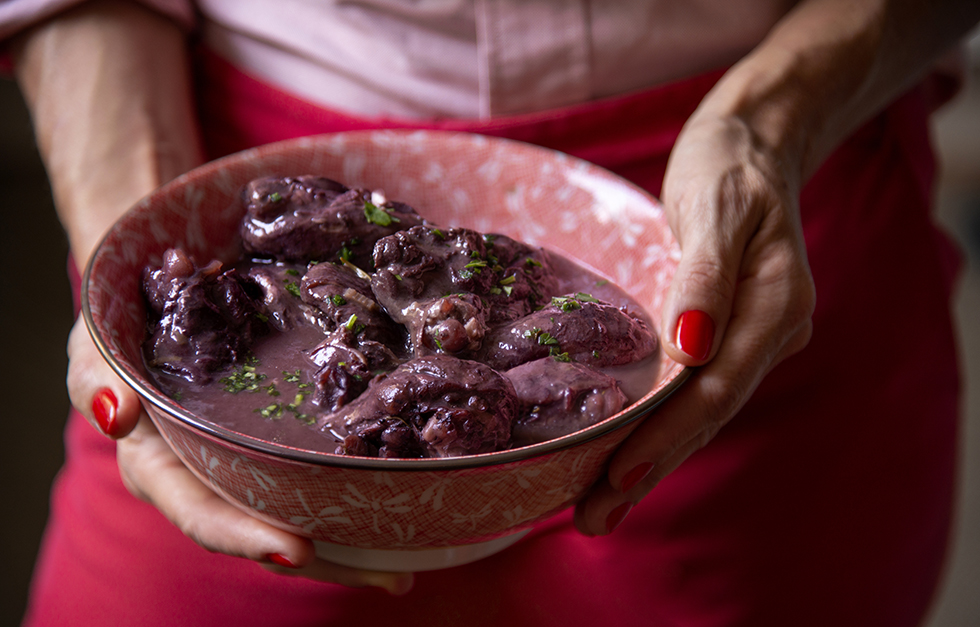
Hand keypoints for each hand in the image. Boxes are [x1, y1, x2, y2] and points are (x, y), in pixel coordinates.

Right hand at [67, 319, 413, 593]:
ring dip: (353, 549)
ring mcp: (245, 467)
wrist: (153, 300)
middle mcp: (209, 479)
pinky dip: (354, 501)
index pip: (203, 513)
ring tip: (409, 569)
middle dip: (325, 559)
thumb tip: (116, 414)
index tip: (294, 549)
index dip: (244, 536)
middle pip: (266, 532)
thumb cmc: (121, 328)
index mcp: (161, 467)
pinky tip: (406, 514)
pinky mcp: (276, 446)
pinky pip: (313, 480)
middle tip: (390, 574)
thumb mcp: (98, 345)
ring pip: (298, 518)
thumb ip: (97, 378)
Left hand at [574, 104, 815, 535]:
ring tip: (599, 508)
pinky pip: (693, 391)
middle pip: (706, 414)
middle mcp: (769, 333)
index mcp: (776, 305)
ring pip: (698, 411)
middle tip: (594, 518)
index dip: (667, 434)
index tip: (619, 475)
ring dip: (651, 459)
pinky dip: (659, 425)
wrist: (752, 143)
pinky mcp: (725, 335)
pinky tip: (625, 453)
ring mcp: (750, 338)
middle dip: (649, 466)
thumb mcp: (716, 206)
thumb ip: (705, 278)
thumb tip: (691, 349)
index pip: (715, 387)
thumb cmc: (728, 165)